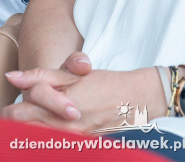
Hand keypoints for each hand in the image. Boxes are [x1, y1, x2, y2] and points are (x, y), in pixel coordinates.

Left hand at [2, 55, 165, 132]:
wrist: (137, 99)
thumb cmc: (106, 83)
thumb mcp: (75, 74)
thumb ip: (42, 75)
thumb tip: (12, 76)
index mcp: (60, 106)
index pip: (24, 113)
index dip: (12, 111)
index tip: (7, 109)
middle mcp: (64, 127)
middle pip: (28, 129)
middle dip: (17, 124)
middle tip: (11, 117)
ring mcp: (73, 139)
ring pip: (40, 140)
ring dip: (31, 131)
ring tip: (26, 126)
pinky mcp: (82, 145)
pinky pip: (56, 145)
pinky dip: (47, 139)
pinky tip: (47, 133)